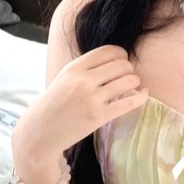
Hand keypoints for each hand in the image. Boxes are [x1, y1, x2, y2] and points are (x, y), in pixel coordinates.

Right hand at [14, 45, 148, 154]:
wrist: (40, 132)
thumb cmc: (54, 104)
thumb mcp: (65, 77)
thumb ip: (86, 68)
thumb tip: (116, 61)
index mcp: (74, 67)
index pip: (108, 51)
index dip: (121, 55)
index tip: (122, 61)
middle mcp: (83, 80)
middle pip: (121, 65)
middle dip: (129, 69)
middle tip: (126, 77)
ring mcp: (92, 99)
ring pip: (128, 81)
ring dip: (135, 82)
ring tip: (131, 87)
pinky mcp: (99, 116)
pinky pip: (130, 102)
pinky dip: (141, 96)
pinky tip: (143, 94)